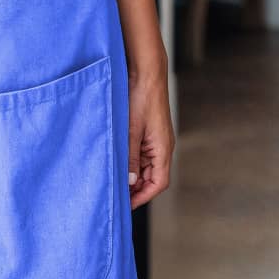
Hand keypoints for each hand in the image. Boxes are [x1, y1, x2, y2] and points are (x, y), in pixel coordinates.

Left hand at [128, 66, 173, 208]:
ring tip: (115, 181)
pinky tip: (119, 162)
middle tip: (116, 195)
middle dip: (136, 189)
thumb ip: (131, 159)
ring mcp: (157, 139)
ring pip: (147, 166)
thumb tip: (130, 183)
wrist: (146, 72)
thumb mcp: (131, 131)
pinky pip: (143, 154)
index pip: (158, 183)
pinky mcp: (150, 132)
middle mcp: (163, 146)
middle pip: (153, 177)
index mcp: (163, 148)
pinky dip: (132, 162)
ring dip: (133, 175)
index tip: (126, 205)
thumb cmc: (141, 98)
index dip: (143, 196)